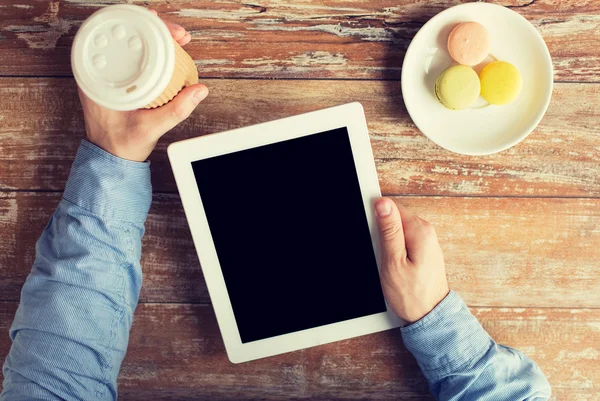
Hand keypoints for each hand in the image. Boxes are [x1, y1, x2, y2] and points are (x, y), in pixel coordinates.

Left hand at [78, 12, 208, 161]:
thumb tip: (199, 90)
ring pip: (130, 45)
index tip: (165, 28)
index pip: (117, 38)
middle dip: (155, 29)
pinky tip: (164, 51)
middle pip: (126, 36)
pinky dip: (149, 51)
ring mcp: (106, 75)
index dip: (144, 26)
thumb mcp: (150, 128)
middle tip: (178, 35)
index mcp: (97, 79)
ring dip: (154, 38)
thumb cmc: (120, 144)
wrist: (110, 159)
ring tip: (175, 39)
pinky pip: (131, 57)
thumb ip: (176, 110)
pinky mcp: (116, 80)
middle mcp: (97, 72)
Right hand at [374, 197, 449, 322]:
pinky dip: (396, 251)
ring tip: (390, 264)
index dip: (377, 220)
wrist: (430, 316)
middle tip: (383, 256)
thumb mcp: (393, 262)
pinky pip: (405, 242)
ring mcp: (427, 242)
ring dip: (389, 244)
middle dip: (383, 233)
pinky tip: (396, 266)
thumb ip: (389, 231)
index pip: (392, 208)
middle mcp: (427, 232)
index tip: (374, 238)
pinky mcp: (424, 252)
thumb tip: (383, 204)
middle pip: (395, 219)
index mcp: (420, 231)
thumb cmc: (412, 295)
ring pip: (398, 231)